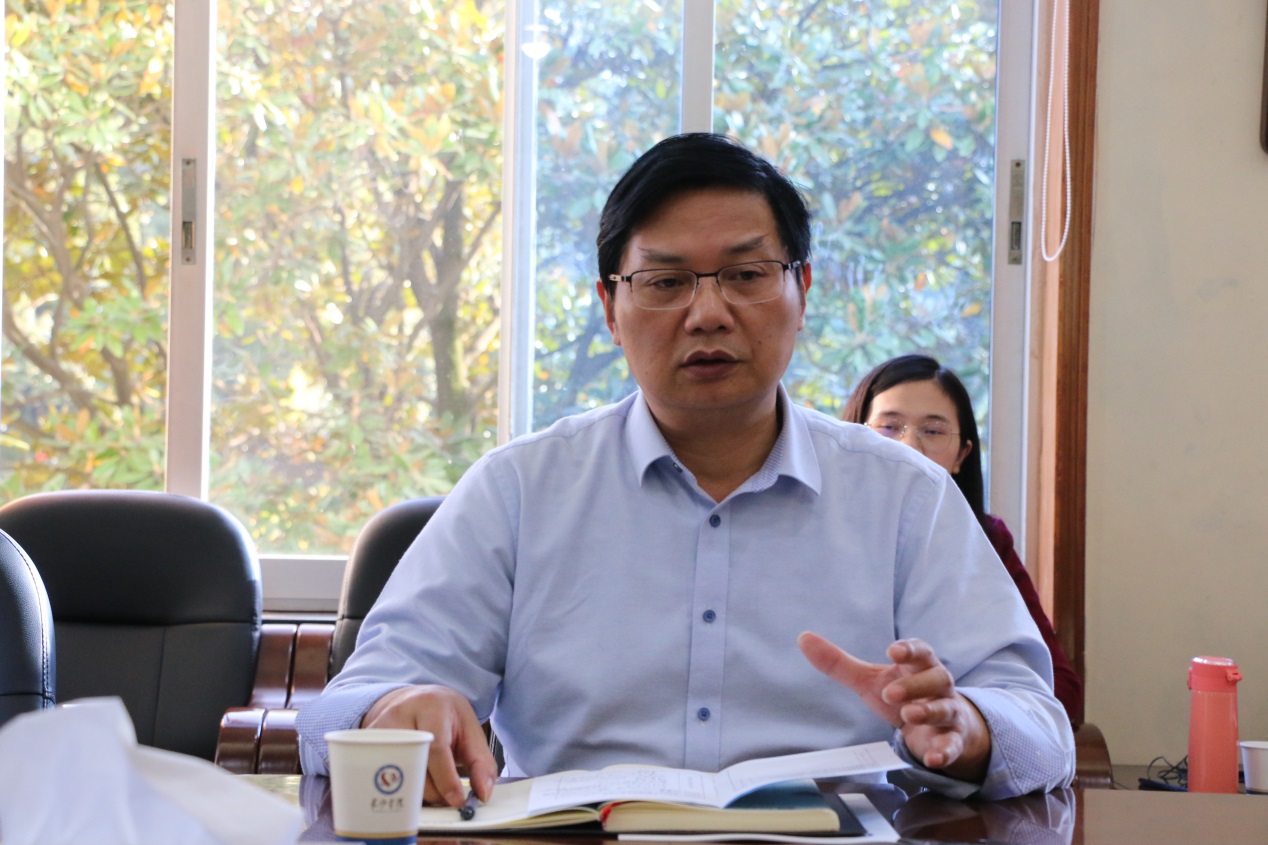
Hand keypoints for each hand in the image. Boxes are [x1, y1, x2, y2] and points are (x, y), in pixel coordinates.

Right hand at [360, 684, 498, 806]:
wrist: (415, 699)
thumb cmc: (444, 716)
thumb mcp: (469, 731)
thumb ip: (481, 763)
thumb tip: (483, 794)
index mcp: (432, 706)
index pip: (435, 748)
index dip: (446, 779)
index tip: (456, 800)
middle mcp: (400, 713)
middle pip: (412, 765)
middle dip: (432, 791)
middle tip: (445, 799)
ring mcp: (378, 728)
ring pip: (393, 774)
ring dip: (414, 793)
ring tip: (431, 790)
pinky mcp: (366, 742)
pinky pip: (377, 775)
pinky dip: (396, 789)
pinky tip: (411, 786)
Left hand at [798, 632, 989, 782]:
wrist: (938, 726)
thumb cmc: (903, 694)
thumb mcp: (869, 680)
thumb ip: (839, 663)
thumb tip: (803, 637)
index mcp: (919, 666)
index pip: (921, 651)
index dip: (909, 649)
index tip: (893, 651)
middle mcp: (939, 686)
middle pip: (935, 678)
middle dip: (914, 685)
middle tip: (890, 693)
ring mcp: (948, 713)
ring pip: (945, 709)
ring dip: (929, 711)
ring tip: (909, 715)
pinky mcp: (951, 740)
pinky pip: (951, 745)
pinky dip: (945, 752)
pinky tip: (932, 759)